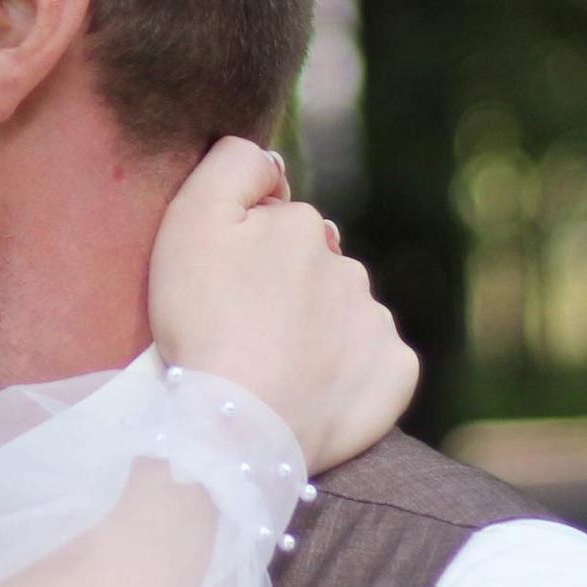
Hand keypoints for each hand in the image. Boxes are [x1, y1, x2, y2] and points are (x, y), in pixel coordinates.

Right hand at [147, 138, 416, 476]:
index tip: (221, 285)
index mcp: (303, 225)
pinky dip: (350, 374)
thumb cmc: (203, 319)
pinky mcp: (395, 375)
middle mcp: (349, 266)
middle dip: (287, 288)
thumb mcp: (191, 217)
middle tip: (242, 329)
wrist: (239, 423)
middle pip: (314, 269)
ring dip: (317, 330)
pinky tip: (312, 391)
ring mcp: (375, 322)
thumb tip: (273, 163)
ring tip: (272, 366)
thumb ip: (233, 164)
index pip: (277, 223)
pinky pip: (375, 363)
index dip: (245, 250)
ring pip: (344, 315)